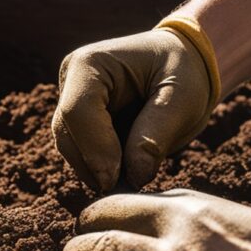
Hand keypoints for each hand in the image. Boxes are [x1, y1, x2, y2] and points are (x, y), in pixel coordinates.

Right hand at [52, 23, 217, 192]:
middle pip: (66, 134)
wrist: (181, 62)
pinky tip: (126, 172)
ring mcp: (70, 99)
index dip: (94, 149)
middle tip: (129, 188)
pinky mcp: (77, 120)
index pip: (77, 111)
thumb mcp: (182, 99)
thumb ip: (156, 135)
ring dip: (96, 171)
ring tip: (132, 181)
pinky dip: (100, 168)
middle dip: (94, 166)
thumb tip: (135, 177)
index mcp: (91, 63)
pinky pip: (80, 152)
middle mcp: (71, 79)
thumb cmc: (183, 71)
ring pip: (70, 148)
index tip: (115, 180)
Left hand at [61, 189, 250, 250]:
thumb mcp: (227, 215)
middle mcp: (171, 225)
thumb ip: (192, 214)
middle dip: (82, 231)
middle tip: (72, 243)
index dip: (102, 209)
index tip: (93, 219)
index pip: (126, 198)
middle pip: (105, 220)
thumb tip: (164, 215)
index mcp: (187, 203)